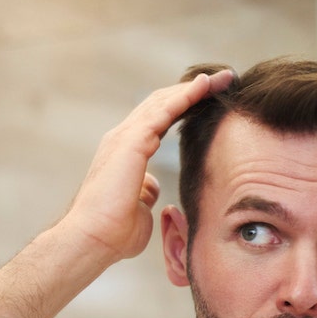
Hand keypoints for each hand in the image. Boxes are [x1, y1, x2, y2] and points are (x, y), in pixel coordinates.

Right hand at [61, 70, 232, 261]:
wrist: (92, 239)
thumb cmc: (113, 233)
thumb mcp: (138, 208)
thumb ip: (145, 192)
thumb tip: (152, 187)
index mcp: (124, 153)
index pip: (157, 120)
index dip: (183, 107)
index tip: (210, 101)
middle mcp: (122, 139)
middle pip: (161, 104)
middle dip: (193, 91)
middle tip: (223, 81)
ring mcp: (124, 137)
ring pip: (163, 101)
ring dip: (194, 87)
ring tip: (221, 78)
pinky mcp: (131, 141)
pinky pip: (163, 110)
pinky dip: (185, 95)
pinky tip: (205, 86)